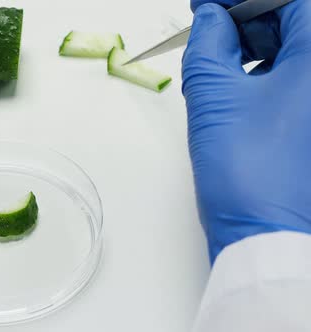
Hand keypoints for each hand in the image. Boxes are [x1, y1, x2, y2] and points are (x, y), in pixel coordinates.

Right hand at [183, 0, 310, 262]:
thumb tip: (209, 19)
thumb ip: (208, 43)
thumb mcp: (215, 95)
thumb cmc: (250, 172)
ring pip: (296, 48)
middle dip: (247, 17)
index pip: (286, 0)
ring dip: (256, 42)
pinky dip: (268, 68)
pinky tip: (238, 80)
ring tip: (217, 56)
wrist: (269, 235)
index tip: (208, 4)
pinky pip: (298, 77)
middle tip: (207, 22)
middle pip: (295, 19)